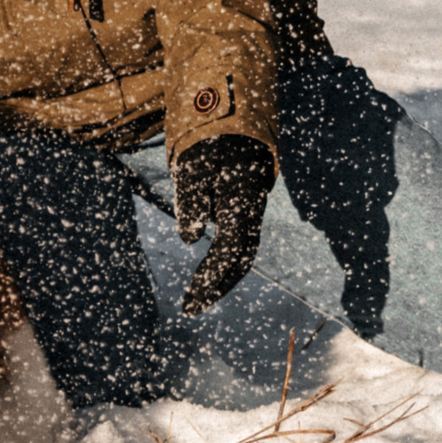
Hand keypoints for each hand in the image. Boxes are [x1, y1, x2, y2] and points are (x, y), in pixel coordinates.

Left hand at [172, 134, 274, 316]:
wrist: (237, 133)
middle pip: (241, 259)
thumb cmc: (210, 149)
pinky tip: (203, 282)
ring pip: (243, 258)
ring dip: (220, 282)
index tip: (193, 291)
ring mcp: (253, 217)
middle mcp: (253, 213)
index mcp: (242, 199)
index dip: (213, 270)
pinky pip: (238, 251)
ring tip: (195, 302)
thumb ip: (191, 200)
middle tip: (190, 308)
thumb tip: (188, 238)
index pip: (230, 244)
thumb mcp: (194, 167)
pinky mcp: (247, 221)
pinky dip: (222, 269)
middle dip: (217, 286)